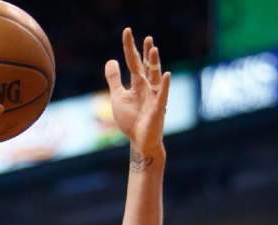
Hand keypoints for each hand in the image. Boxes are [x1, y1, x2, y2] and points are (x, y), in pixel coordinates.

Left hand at [105, 28, 169, 158]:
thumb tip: (111, 60)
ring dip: (154, 64)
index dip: (130, 47)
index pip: (133, 61)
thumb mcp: (118, 97)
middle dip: (147, 52)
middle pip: (147, 66)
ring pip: (155, 77)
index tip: (127, 31)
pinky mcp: (158, 109)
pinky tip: (166, 74)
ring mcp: (154, 97)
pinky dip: (164, 85)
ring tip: (153, 49)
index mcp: (137, 84)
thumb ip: (114, 79)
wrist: (139, 141)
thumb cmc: (131, 120)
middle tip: (148, 37)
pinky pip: (162, 96)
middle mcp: (147, 87)